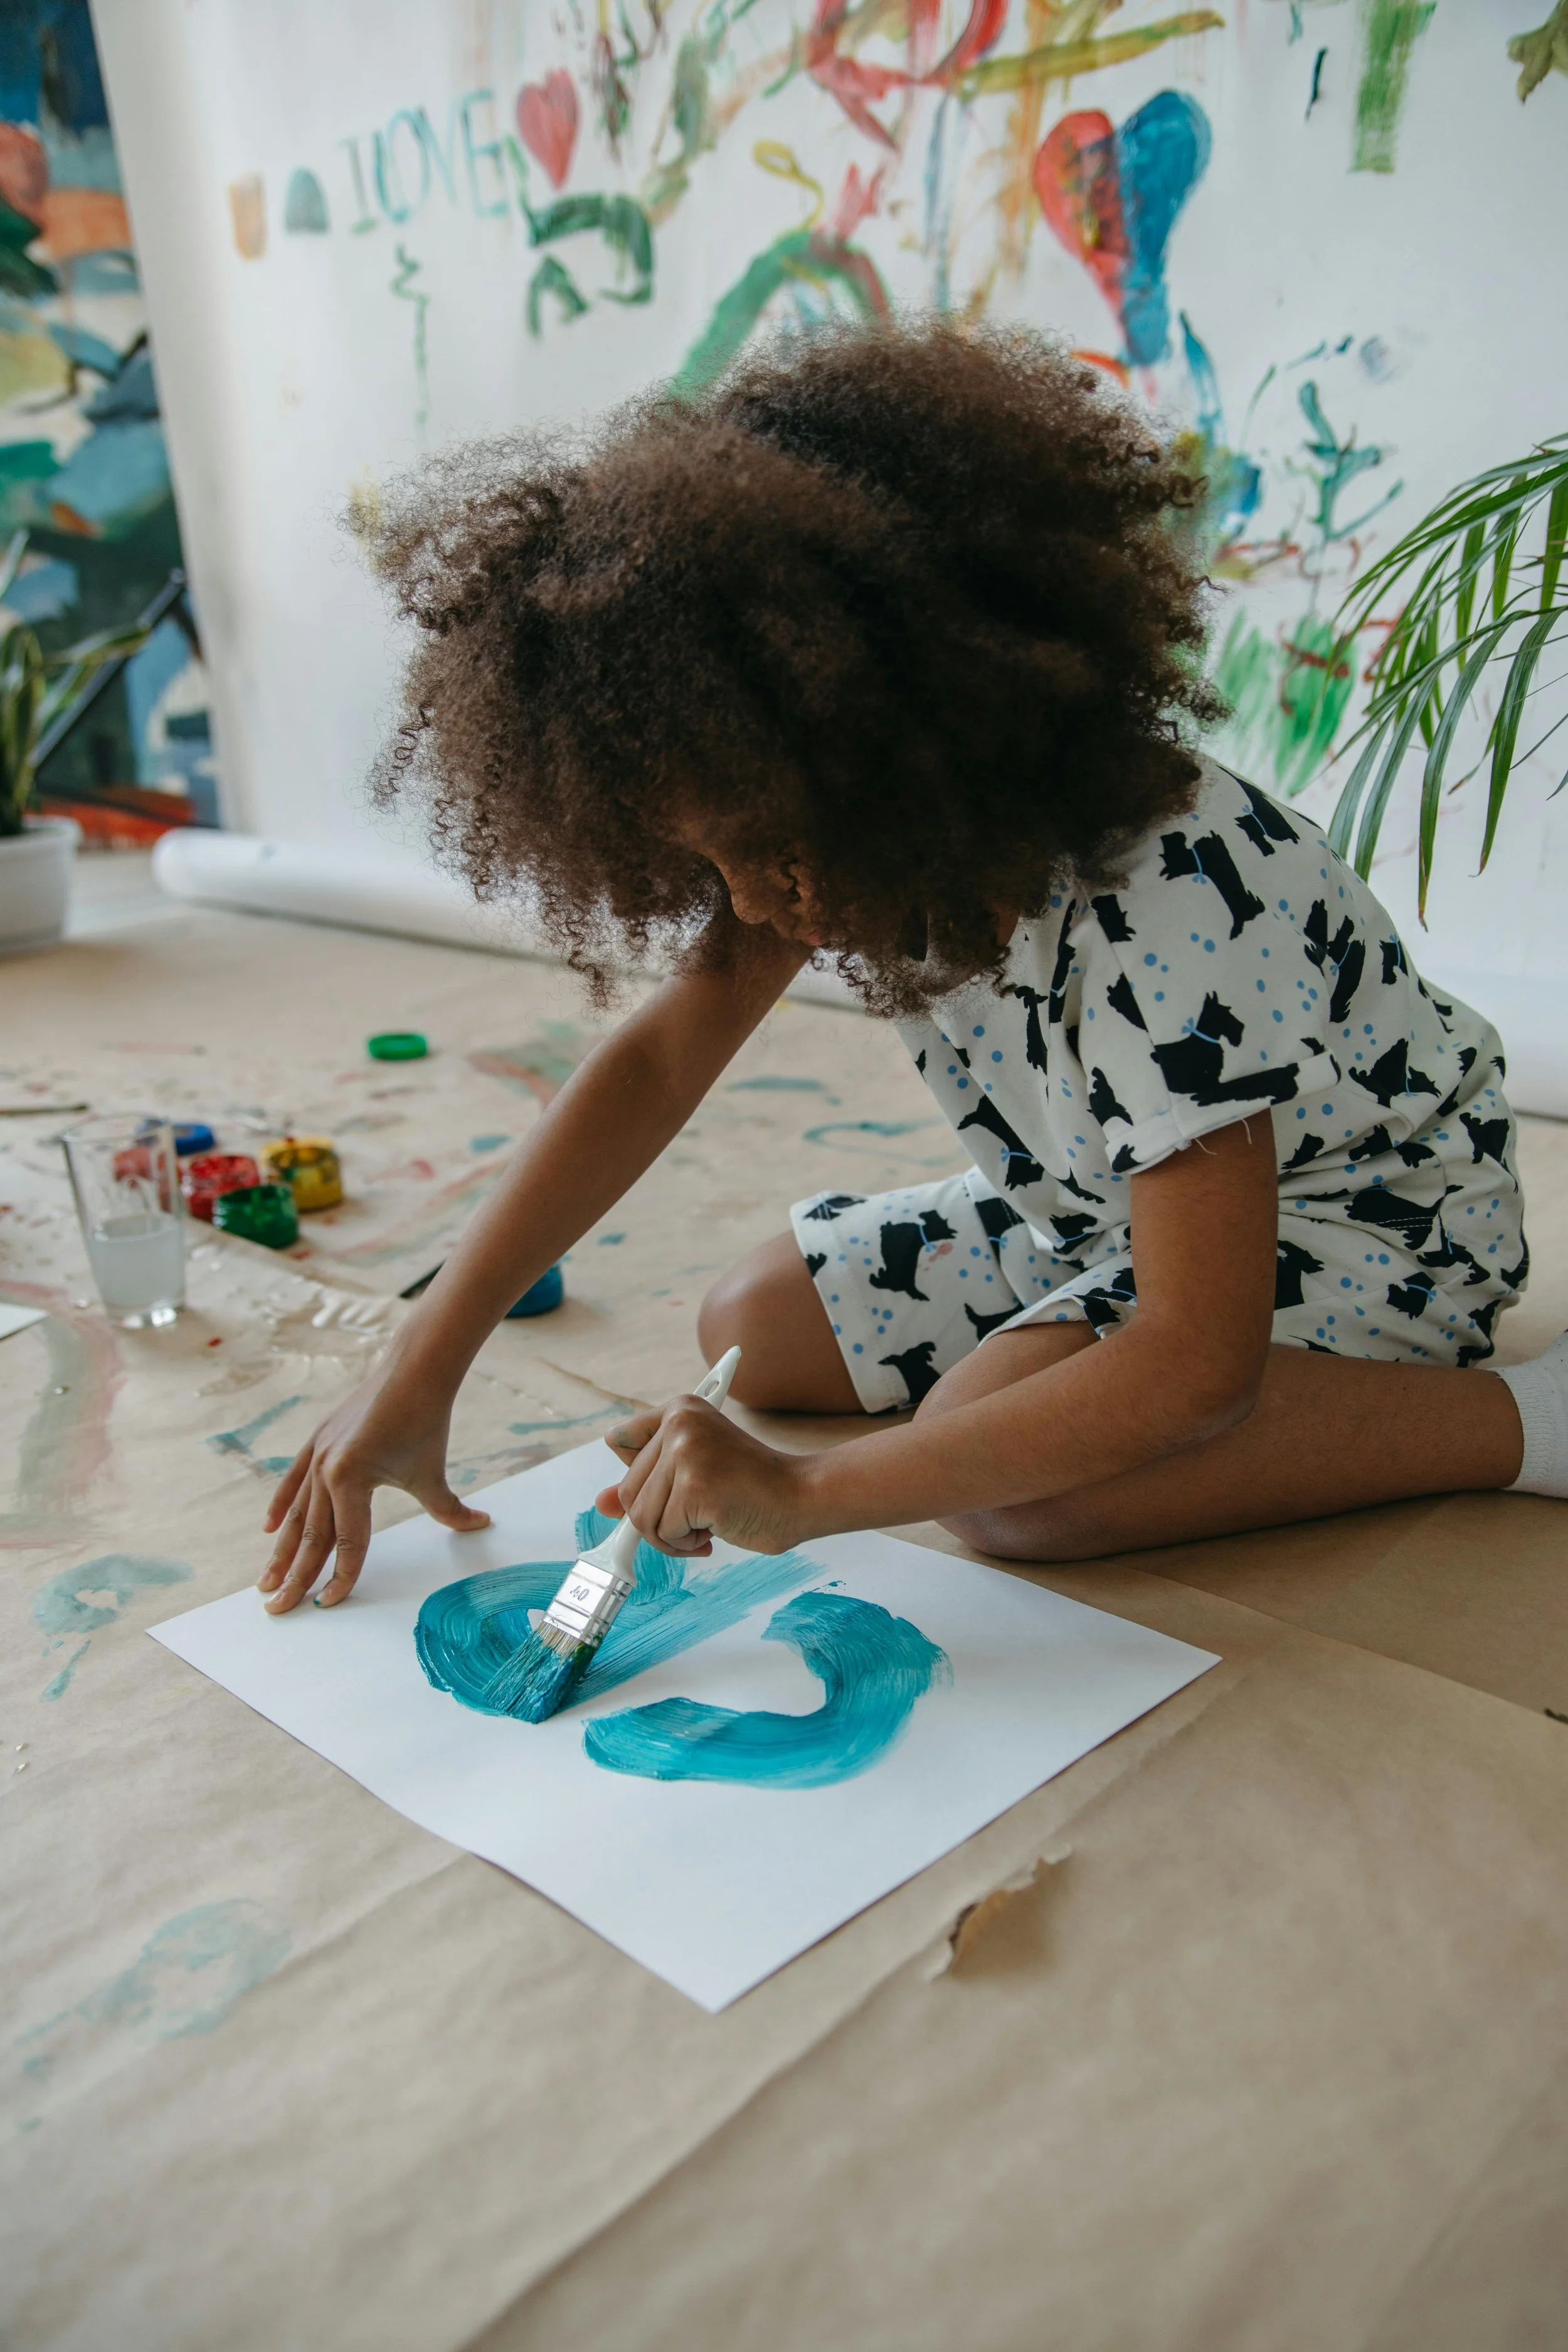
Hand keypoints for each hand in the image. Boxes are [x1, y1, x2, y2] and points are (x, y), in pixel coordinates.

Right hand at [258, 1367, 489, 1612]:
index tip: (328, 1604)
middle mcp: (326, 1469)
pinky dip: (280, 1506)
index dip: (341, 1576)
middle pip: (311, 1536)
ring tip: (267, 1582)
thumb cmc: (426, 1422)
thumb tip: (479, 1525)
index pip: (347, 1542)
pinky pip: (292, 1481)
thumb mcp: (431, 1473)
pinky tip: (269, 1531)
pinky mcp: (317, 1442)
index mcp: (351, 1480)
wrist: (413, 1370)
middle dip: (296, 1576)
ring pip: (296, 1514)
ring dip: (282, 1550)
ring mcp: (317, 1455)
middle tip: (279, 1609)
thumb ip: (448, 1509)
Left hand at [598, 1396, 813, 1555]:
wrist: (801, 1497)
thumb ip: (647, 1483)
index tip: (664, 1490)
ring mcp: (687, 1453)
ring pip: (641, 1517)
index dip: (635, 1477)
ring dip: (672, 1536)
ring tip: (708, 1522)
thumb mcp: (692, 1474)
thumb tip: (601, 1503)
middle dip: (657, 1518)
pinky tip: (717, 1529)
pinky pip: (665, 1533)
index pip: (619, 1441)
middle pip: (627, 1490)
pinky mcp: (696, 1486)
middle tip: (695, 1516)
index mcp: (679, 1410)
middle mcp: (679, 1423)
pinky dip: (687, 1545)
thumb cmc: (751, 1487)